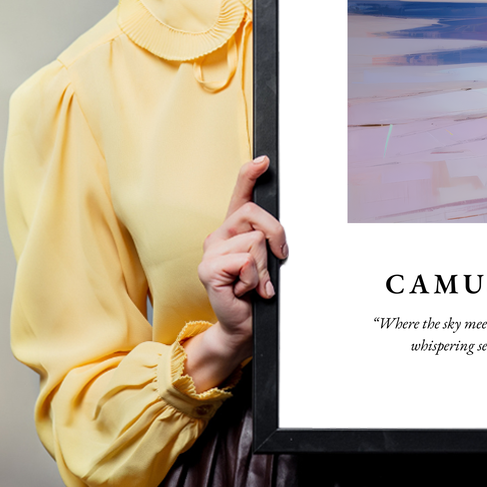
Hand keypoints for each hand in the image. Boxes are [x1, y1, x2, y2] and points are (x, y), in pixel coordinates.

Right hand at [183, 156, 287, 390]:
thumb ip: (269, 241)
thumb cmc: (257, 293)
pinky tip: (245, 290)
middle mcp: (219, 235)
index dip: (250, 175)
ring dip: (264, 267)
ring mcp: (210, 252)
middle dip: (276, 236)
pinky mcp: (208, 269)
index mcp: (234, 230)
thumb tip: (279, 233)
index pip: (240, 194)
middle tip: (277, 260)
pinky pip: (245, 261)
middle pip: (255, 214)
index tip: (264, 160)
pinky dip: (254, 279)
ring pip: (255, 241)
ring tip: (255, 283)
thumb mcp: (268, 261)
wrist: (243, 325)